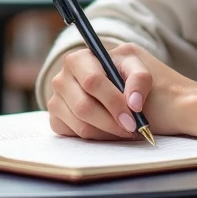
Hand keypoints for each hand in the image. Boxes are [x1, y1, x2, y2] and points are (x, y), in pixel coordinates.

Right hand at [46, 42, 196, 140]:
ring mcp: (56, 101)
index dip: (112, 101)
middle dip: (111, 122)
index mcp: (79, 59)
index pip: (92, 81)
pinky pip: (76, 136)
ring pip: (81, 126)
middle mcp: (62, 79)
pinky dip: (98, 138)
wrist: (126, 94)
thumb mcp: (139, 68)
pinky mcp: (58, 121)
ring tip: (126, 129)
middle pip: (84, 107)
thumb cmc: (131, 78)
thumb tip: (134, 104)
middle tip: (132, 129)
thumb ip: (140, 79)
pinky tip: (111, 131)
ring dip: (108, 132)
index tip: (132, 118)